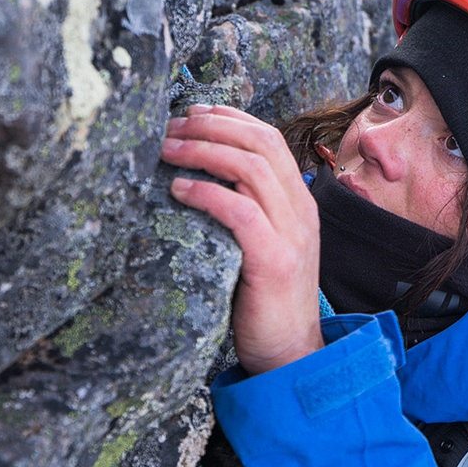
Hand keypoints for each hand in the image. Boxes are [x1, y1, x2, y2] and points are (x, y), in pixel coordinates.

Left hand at [163, 105, 324, 374]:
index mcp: (299, 202)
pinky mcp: (274, 261)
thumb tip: (195, 178)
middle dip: (211, 126)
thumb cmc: (263, 300)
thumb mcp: (259, 244)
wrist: (291, 352)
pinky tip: (179, 189)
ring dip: (203, 151)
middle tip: (169, 128)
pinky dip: (207, 193)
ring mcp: (291, 234)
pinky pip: (241, 211)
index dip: (229, 118)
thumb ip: (243, 211)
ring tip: (167, 151)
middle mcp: (301, 211)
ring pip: (251, 168)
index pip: (269, 139)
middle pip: (260, 143)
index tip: (190, 113)